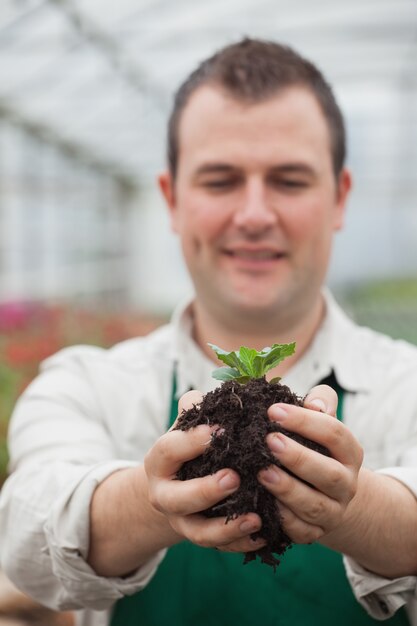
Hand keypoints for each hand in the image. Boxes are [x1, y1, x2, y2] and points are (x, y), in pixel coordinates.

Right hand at [144, 390, 264, 553]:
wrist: (174, 484)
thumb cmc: (189, 446)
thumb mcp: (188, 425)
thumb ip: (198, 408)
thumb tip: (220, 392)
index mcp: (160, 461)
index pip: (169, 450)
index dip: (191, 441)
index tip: (219, 431)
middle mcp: (165, 495)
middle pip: (177, 499)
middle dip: (205, 490)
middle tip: (234, 477)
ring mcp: (182, 521)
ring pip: (199, 533)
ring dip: (227, 527)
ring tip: (255, 518)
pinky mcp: (202, 537)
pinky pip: (221, 548)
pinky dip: (241, 543)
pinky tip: (264, 534)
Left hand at [258, 384, 363, 544]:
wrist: (329, 494)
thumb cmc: (316, 447)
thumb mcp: (322, 423)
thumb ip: (321, 403)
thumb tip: (314, 403)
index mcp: (350, 452)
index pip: (334, 434)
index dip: (305, 421)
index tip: (273, 411)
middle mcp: (347, 484)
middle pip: (328, 474)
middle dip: (298, 458)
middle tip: (269, 441)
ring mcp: (333, 511)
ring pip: (314, 506)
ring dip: (287, 489)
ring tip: (262, 472)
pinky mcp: (316, 532)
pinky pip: (301, 531)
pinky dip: (283, 519)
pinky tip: (263, 505)